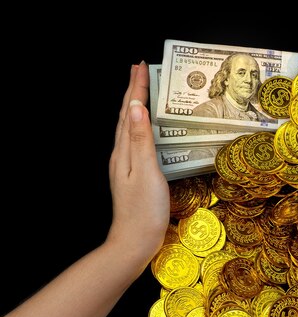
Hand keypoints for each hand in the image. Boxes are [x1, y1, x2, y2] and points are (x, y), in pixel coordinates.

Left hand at [106, 62, 169, 267]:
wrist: (135, 242)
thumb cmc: (144, 209)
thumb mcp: (146, 171)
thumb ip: (141, 139)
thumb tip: (135, 107)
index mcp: (123, 151)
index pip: (128, 112)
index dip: (135, 88)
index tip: (140, 66)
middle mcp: (122, 155)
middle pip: (125, 117)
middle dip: (132, 92)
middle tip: (139, 70)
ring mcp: (126, 167)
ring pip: (129, 128)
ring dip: (135, 107)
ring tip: (142, 92)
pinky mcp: (135, 177)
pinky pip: (136, 141)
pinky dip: (141, 127)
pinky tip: (147, 130)